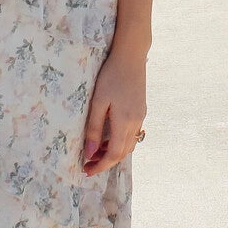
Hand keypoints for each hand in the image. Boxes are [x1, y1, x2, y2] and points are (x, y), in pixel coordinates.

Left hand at [79, 49, 146, 175]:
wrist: (131, 56)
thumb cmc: (111, 76)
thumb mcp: (98, 102)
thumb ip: (94, 129)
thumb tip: (89, 153)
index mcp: (124, 122)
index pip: (114, 154)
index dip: (100, 166)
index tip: (87, 171)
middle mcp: (135, 122)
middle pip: (123, 153)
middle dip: (106, 162)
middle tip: (88, 164)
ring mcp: (140, 116)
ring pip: (129, 144)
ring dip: (113, 152)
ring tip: (95, 152)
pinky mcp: (141, 110)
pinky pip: (132, 134)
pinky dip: (120, 142)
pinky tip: (108, 137)